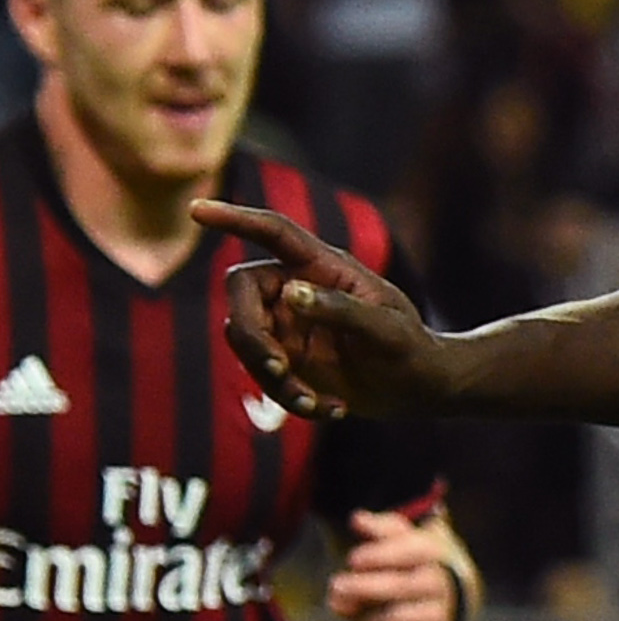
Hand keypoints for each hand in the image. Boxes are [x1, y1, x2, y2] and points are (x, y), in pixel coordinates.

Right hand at [192, 201, 439, 419]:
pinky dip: (289, 398)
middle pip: (242, 294)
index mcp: (325, 266)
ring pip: (245, 341)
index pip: (275, 233)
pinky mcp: (284, 357)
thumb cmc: (411, 348)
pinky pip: (262, 375)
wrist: (419, 388)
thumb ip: (341, 309)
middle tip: (278, 369)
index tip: (197, 210)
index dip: (236, 220)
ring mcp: (287, 324)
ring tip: (316, 403)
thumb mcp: (386, 330)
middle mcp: (297, 289)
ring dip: (273, 378)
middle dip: (250, 335)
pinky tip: (333, 410)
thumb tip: (289, 292)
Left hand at [326, 510, 460, 620]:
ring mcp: (437, 615)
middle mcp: (440, 585)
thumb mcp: (403, 537)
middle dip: (361, 587)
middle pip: (398, 586)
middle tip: (336, 585)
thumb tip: (357, 518)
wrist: (450, 595)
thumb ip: (380, 527)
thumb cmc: (413, 562)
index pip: (407, 552)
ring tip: (350, 609)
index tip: (353, 559)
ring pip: (396, 619)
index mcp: (433, 553)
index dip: (376, 556)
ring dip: (366, 616)